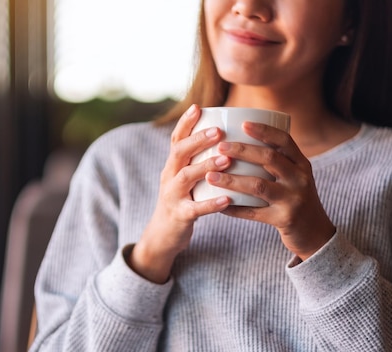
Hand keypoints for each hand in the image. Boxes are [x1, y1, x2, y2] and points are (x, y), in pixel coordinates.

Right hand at [128, 104, 231, 282]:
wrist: (163, 236)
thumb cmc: (182, 202)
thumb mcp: (185, 179)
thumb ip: (197, 161)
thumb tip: (226, 137)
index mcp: (172, 166)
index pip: (176, 139)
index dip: (186, 123)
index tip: (198, 106)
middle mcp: (169, 177)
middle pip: (179, 153)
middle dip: (198, 140)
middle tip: (219, 131)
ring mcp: (172, 197)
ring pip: (186, 177)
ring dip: (206, 166)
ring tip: (227, 160)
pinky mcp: (179, 216)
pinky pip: (195, 209)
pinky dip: (211, 204)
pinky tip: (228, 199)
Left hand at [207, 121, 335, 259]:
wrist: (315, 234)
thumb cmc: (295, 199)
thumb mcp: (293, 177)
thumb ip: (275, 161)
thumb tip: (240, 137)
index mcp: (301, 164)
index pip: (284, 141)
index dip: (264, 131)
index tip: (243, 124)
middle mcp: (300, 179)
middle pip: (269, 158)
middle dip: (242, 151)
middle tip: (220, 147)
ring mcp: (293, 200)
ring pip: (258, 185)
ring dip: (231, 180)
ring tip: (210, 176)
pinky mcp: (284, 220)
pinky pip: (253, 213)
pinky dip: (234, 208)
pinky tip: (218, 204)